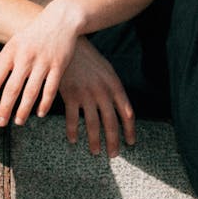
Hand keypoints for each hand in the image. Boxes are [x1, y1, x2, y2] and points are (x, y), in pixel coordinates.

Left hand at [0, 5, 81, 127]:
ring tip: (18, 121)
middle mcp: (26, 57)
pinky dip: (45, 102)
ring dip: (24, 109)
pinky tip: (40, 113)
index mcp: (12, 51)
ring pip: (31, 91)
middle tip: (0, 123)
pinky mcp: (59, 65)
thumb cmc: (33, 35)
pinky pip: (51, 88)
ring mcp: (43, 61)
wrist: (61, 20)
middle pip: (13, 87)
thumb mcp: (13, 45)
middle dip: (5, 107)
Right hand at [58, 39, 134, 156]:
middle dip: (113, 141)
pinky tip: (73, 140)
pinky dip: (73, 131)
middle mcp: (103, 91)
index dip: (129, 129)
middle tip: (114, 154)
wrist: (67, 43)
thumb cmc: (87, 57)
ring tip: (95, 152)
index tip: (130, 142)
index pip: (127, 112)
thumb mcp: (106, 69)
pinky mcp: (70, 95)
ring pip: (93, 124)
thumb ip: (112, 88)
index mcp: (114, 85)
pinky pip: (73, 119)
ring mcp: (86, 94)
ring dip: (94, 141)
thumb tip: (120, 107)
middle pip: (111, 122)